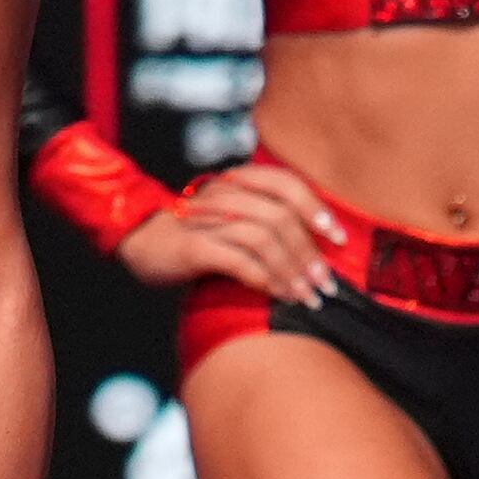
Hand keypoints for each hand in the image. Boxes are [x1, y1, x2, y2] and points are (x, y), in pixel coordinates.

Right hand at [114, 154, 348, 303]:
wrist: (140, 241)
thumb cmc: (195, 234)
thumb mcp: (232, 217)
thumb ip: (266, 222)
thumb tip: (315, 250)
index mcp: (237, 182)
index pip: (286, 184)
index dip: (316, 209)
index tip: (338, 239)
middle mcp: (223, 194)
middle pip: (280, 217)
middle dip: (309, 254)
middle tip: (326, 284)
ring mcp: (208, 220)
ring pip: (263, 238)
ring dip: (291, 271)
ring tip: (306, 296)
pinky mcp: (194, 247)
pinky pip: (238, 261)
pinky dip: (264, 279)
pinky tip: (277, 295)